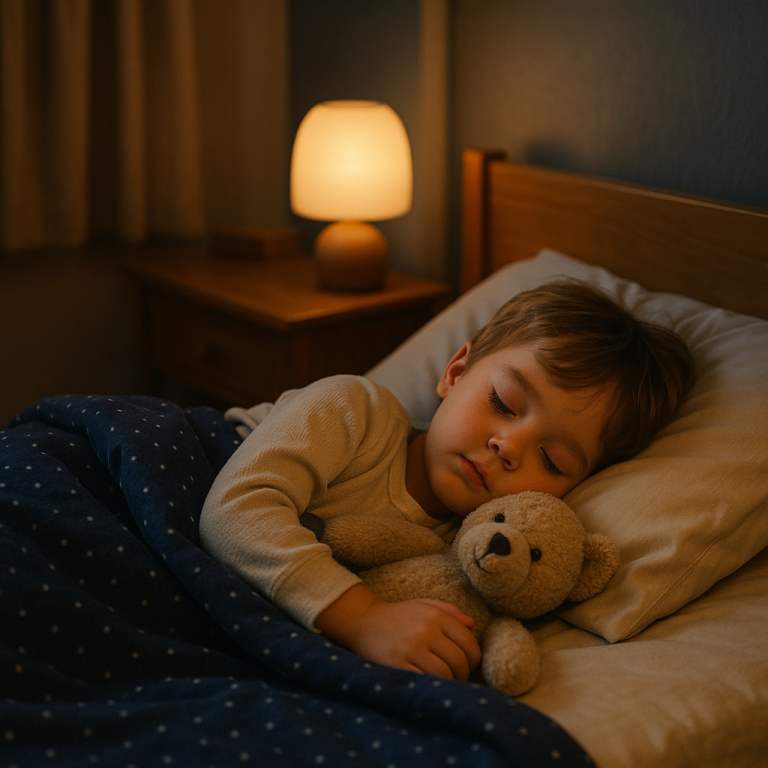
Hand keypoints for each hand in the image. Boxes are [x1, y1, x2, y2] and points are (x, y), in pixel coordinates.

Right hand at [315, 584, 481, 680]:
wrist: (363, 621)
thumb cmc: (398, 615)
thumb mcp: (423, 605)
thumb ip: (449, 612)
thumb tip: (472, 624)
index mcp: (435, 616)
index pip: (468, 641)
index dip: (474, 657)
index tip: (469, 664)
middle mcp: (425, 631)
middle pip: (458, 660)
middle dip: (464, 673)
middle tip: (459, 676)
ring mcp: (410, 648)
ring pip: (444, 673)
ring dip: (450, 682)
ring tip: (446, 681)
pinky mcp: (397, 665)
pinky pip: (423, 680)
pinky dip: (432, 685)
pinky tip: (431, 684)